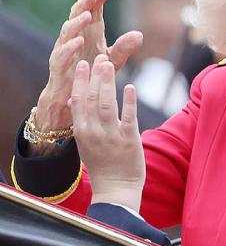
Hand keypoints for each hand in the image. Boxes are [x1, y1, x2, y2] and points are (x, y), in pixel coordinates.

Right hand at [35, 0, 142, 132]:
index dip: (96, 0)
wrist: (75, 99)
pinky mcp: (58, 67)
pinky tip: (78, 41)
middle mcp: (75, 39)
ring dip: (76, 23)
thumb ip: (124, 47)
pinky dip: (69, 47)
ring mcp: (65, 51)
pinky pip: (61, 54)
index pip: (91, 13)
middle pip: (77, 16)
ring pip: (67, 32)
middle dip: (85, 4)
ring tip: (87, 15)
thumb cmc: (92, 75)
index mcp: (89, 35)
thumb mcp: (113, 61)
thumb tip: (140, 35)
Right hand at [70, 55, 145, 211]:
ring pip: (108, 103)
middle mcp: (94, 132)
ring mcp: (111, 135)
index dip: (80, 81)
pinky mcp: (129, 139)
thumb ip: (82, 122)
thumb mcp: (85, 143)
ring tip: (110, 64)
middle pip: (92, 98)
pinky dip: (129, 100)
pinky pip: (129, 116)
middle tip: (98, 56)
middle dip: (94, 76)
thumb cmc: (102, 164)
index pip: (77, 101)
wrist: (116, 189)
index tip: (82, 64)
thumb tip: (75, 100)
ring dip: (108, 82)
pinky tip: (130, 86)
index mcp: (81, 132)